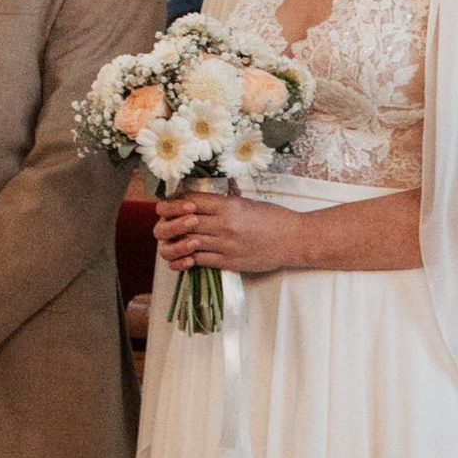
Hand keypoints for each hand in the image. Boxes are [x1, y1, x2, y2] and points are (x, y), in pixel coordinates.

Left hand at [151, 187, 298, 278]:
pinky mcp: (230, 262)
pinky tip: (184, 254)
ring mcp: (226, 245)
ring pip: (189, 242)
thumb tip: (202, 196)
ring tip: (171, 239)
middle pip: (185, 222)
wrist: (294, 239)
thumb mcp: (247, 201)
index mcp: (229, 205)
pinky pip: (201, 260)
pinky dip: (188, 257)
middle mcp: (225, 224)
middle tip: (164, 221)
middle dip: (170, 221)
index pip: (191, 201)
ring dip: (176, 241)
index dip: (175, 202)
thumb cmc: (273, 218)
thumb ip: (224, 200)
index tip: (169, 204)